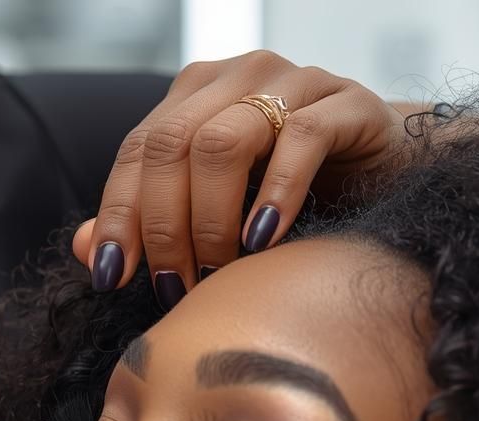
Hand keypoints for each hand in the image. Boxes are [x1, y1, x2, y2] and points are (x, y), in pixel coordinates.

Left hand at [75, 51, 409, 305]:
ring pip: (223, 141)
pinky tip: (263, 242)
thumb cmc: (298, 195)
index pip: (137, 150)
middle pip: (171, 145)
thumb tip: (85, 249)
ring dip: (211, 219)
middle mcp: (239, 76)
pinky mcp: (347, 102)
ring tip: (218, 272)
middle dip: (163, 226)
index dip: (118, 214)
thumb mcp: (217, 212)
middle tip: (173, 286)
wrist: (393, 175)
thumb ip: (150, 223)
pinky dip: (274, 196)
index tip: (110, 276)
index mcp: (196, 94)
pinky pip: (299, 140)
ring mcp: (295, 81)